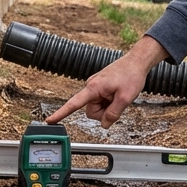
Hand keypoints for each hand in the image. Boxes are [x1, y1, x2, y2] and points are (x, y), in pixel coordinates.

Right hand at [44, 36, 167, 127]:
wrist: (137, 62)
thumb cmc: (131, 75)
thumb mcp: (125, 98)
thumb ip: (113, 113)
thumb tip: (105, 124)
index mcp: (93, 88)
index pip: (73, 104)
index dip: (61, 113)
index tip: (49, 120)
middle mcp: (91, 86)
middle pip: (91, 111)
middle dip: (104, 113)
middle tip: (117, 103)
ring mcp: (95, 87)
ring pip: (97, 108)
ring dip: (108, 107)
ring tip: (118, 96)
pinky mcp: (100, 87)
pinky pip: (101, 101)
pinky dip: (109, 102)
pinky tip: (117, 94)